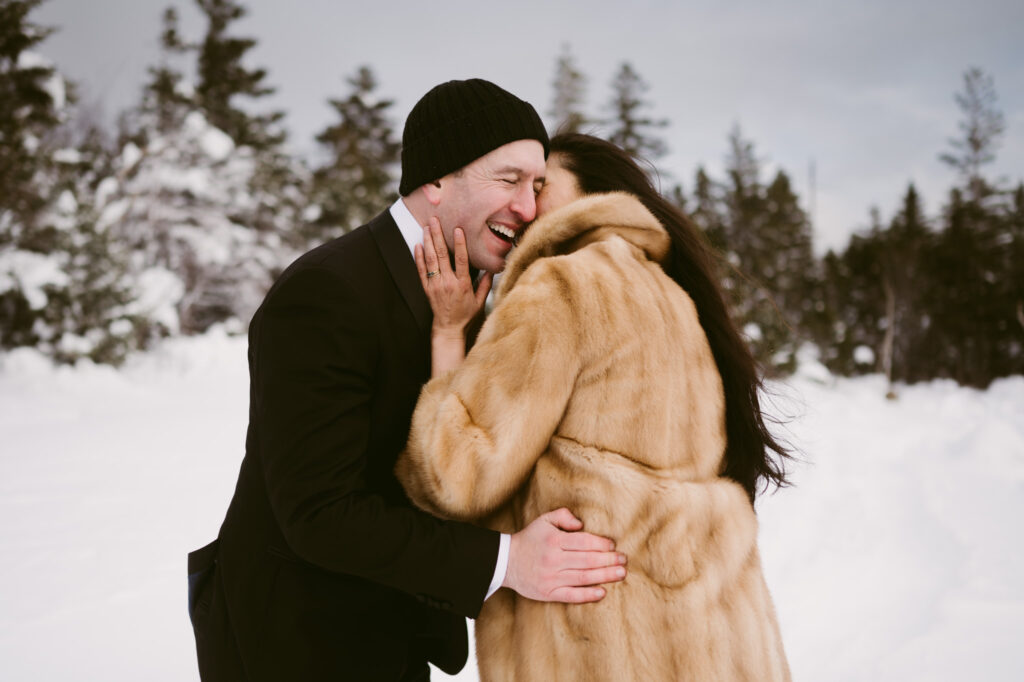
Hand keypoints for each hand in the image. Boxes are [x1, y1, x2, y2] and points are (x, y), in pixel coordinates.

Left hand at [414, 217, 492, 335]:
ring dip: (428, 241)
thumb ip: (485, 284)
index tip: (457, 229)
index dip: (460, 243)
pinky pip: (421, 270)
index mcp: (462, 284)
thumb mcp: (480, 301)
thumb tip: (492, 269)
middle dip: (438, 235)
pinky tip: (418, 244)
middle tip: (434, 220)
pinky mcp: (427, 288)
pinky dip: (419, 257)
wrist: (449, 329)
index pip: (461, 260)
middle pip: (442, 255)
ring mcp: (435, 285)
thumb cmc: (466, 315)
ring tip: (427, 227)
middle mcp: (447, 282)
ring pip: (430, 259)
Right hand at [503, 508, 626, 602]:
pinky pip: (571, 595)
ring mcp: (551, 578)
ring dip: (605, 576)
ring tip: (621, 573)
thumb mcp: (543, 520)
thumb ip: (563, 516)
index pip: (584, 542)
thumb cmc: (529, 539)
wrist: (505, 562)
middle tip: (624, 560)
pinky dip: (588, 595)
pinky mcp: (548, 593)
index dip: (601, 544)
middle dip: (609, 560)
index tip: (613, 545)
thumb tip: (581, 524)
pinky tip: (602, 592)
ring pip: (583, 577)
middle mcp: (554, 559)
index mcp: (554, 540)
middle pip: (588, 560)